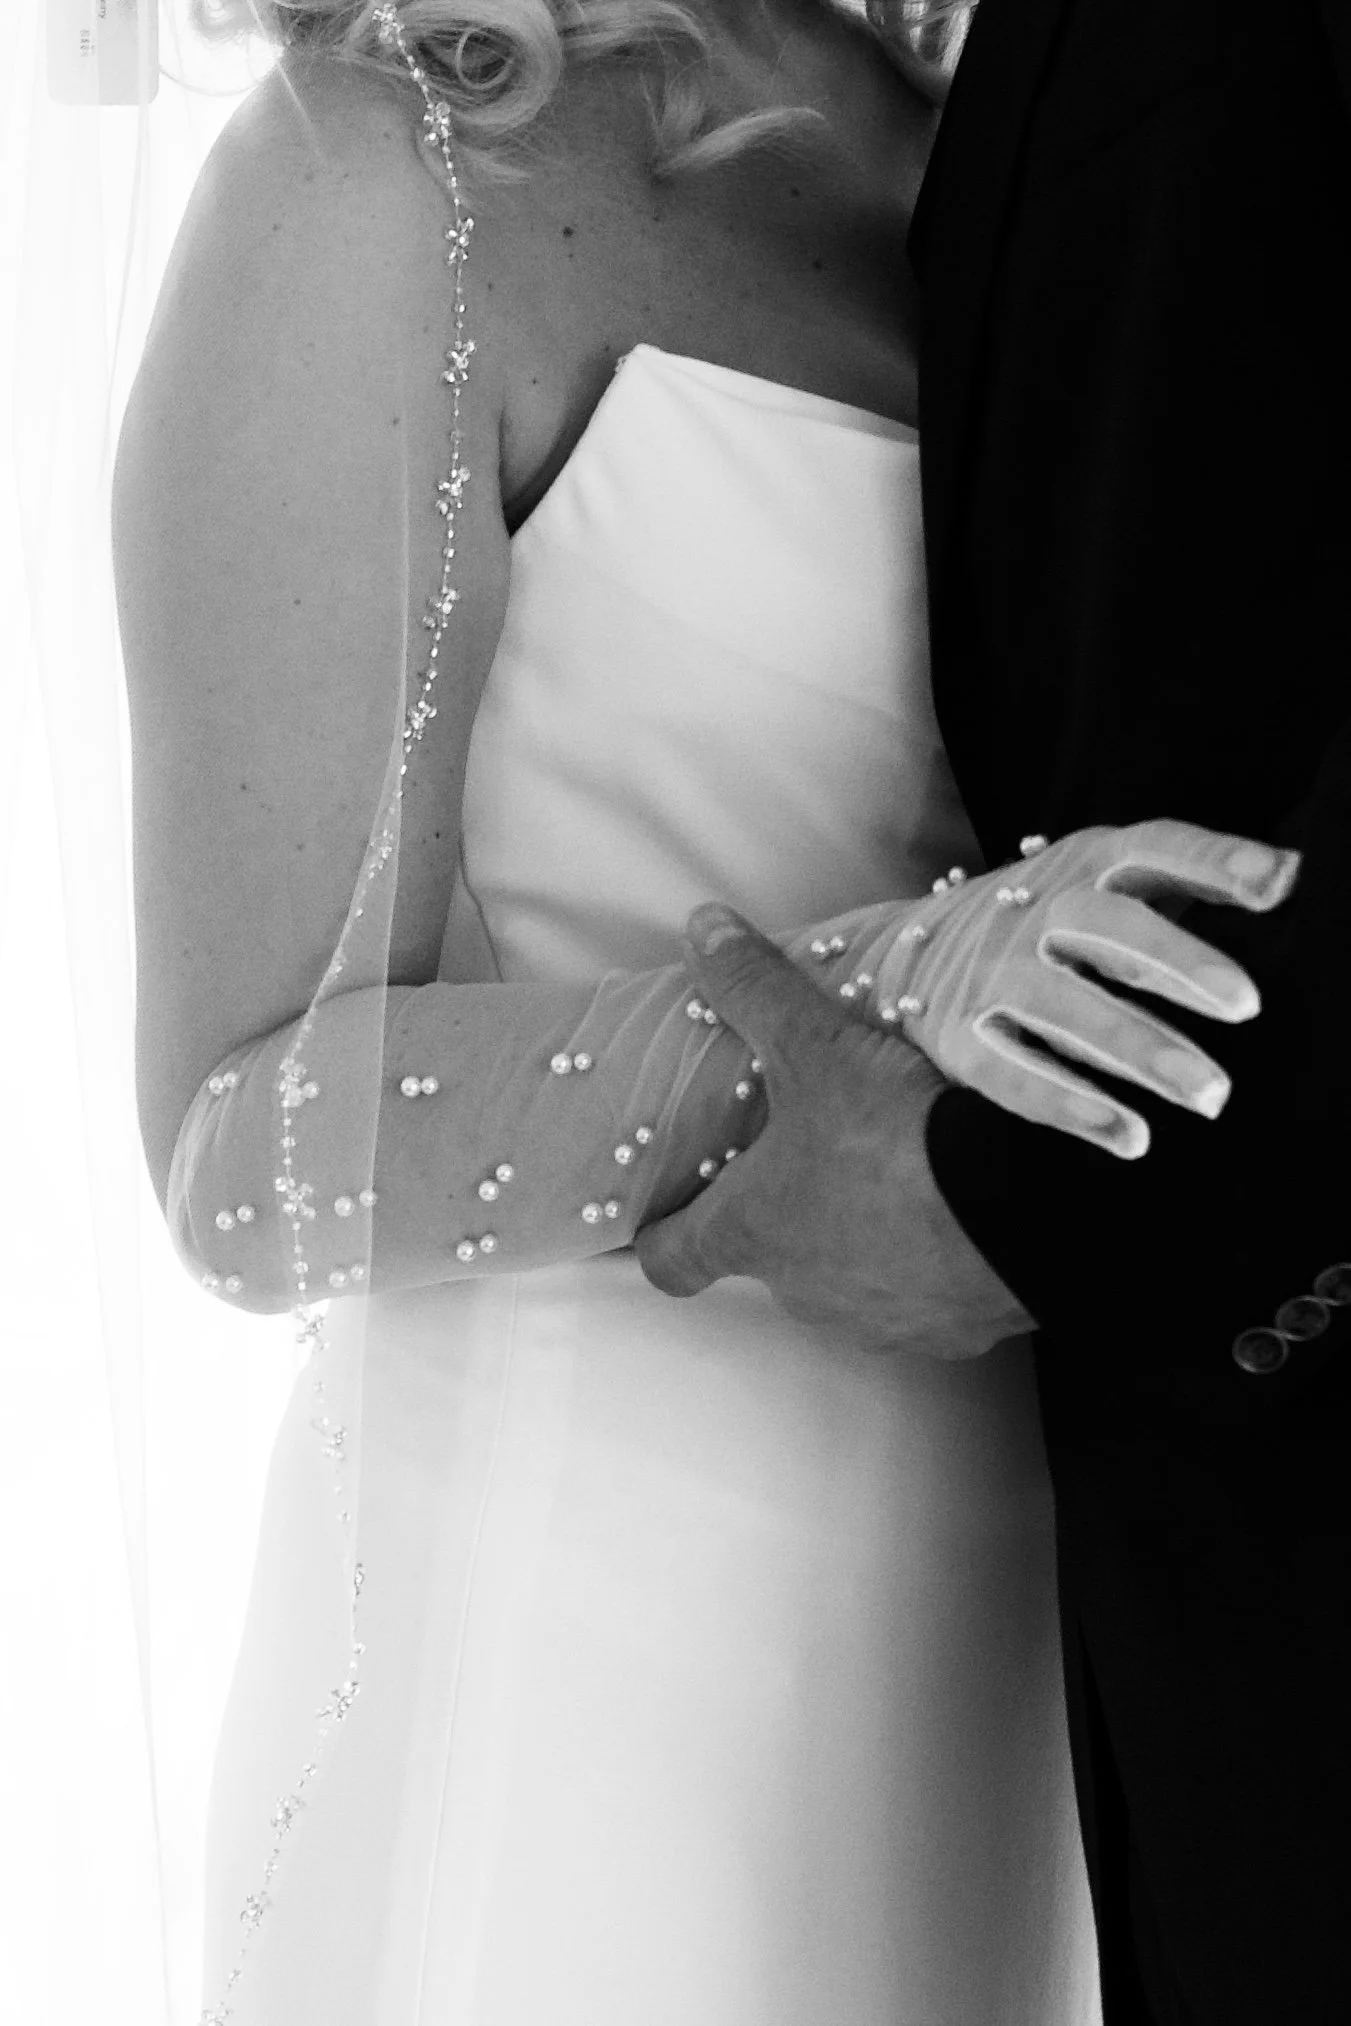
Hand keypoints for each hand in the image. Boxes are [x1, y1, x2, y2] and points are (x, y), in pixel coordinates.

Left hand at [635, 906, 1034, 1356]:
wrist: (1024, 1212)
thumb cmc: (896, 1139)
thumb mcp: (816, 1045)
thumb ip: (754, 988)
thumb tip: (701, 928)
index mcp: (752, 1231)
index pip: (672, 1260)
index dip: (663, 1235)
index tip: (667, 1215)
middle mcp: (804, 1293)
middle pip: (769, 1262)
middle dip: (786, 1214)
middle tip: (811, 1156)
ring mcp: (879, 1321)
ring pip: (850, 1282)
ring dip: (862, 1240)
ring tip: (898, 1178)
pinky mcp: (951, 1333)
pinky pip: (928, 1299)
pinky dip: (934, 1263)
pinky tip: (961, 1213)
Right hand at [818, 820, 1300, 1159]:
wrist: (905, 952)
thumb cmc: (1043, 918)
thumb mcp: (1102, 880)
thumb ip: (1187, 879)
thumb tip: (1289, 878)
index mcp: (1081, 863)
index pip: (1153, 848)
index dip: (1213, 861)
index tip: (1279, 884)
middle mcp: (1034, 911)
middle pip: (1108, 929)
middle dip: (1177, 962)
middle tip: (1249, 1006)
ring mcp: (992, 976)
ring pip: (1065, 1008)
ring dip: (1138, 1049)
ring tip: (1212, 1095)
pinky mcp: (961, 1038)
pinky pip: (1014, 1075)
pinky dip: (1071, 1106)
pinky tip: (1131, 1137)